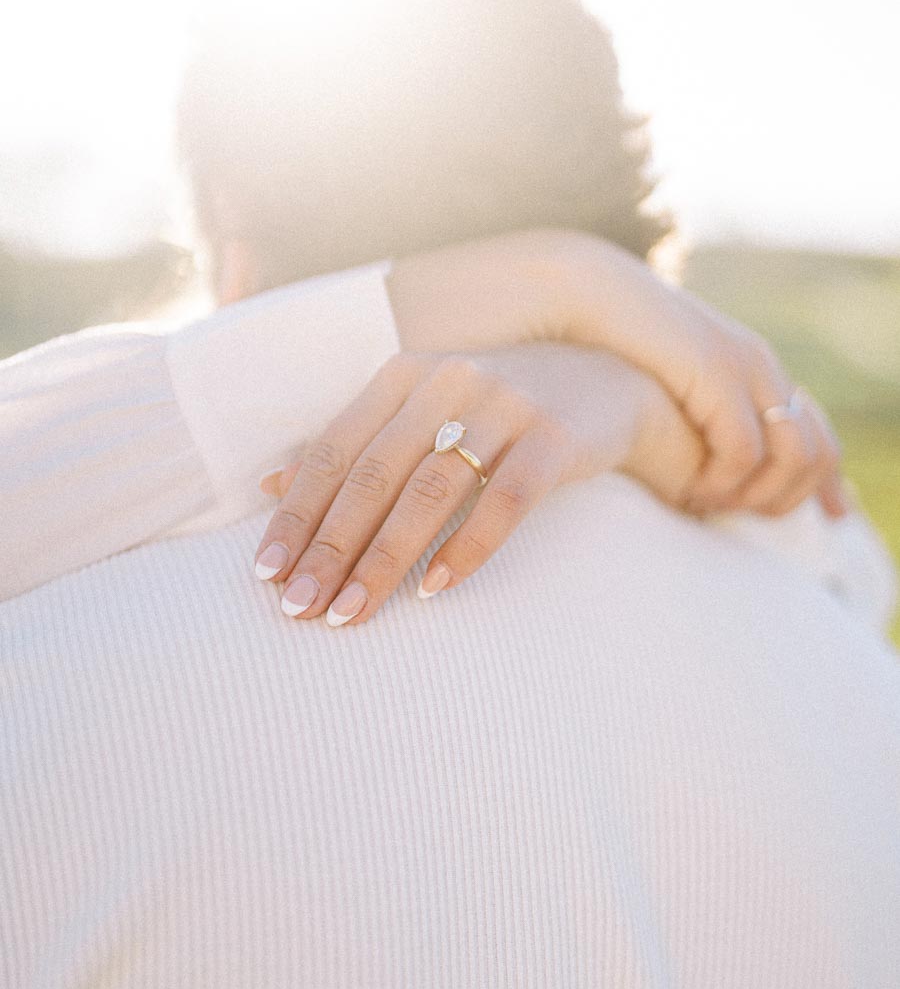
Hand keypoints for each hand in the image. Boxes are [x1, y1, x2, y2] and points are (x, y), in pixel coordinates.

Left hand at [253, 345, 702, 626]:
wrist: (606, 376)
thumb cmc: (495, 410)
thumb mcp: (420, 411)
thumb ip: (352, 444)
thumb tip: (268, 485)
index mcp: (402, 376)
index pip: (334, 451)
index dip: (297, 514)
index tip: (267, 574)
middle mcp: (446, 382)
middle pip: (375, 475)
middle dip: (330, 548)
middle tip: (300, 608)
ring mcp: (504, 406)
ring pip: (431, 490)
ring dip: (386, 558)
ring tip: (352, 612)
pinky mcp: (556, 437)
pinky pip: (507, 498)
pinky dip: (469, 546)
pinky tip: (438, 589)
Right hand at [532, 231, 846, 518]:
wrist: (587, 295)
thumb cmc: (614, 346)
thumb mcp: (670, 385)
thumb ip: (695, 418)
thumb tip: (696, 467)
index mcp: (756, 368)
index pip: (817, 434)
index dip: (823, 483)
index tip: (815, 516)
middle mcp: (762, 366)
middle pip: (818, 452)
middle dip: (791, 498)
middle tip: (746, 521)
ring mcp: (745, 367)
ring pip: (793, 456)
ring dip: (758, 495)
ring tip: (713, 508)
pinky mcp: (717, 374)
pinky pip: (743, 450)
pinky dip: (723, 483)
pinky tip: (692, 492)